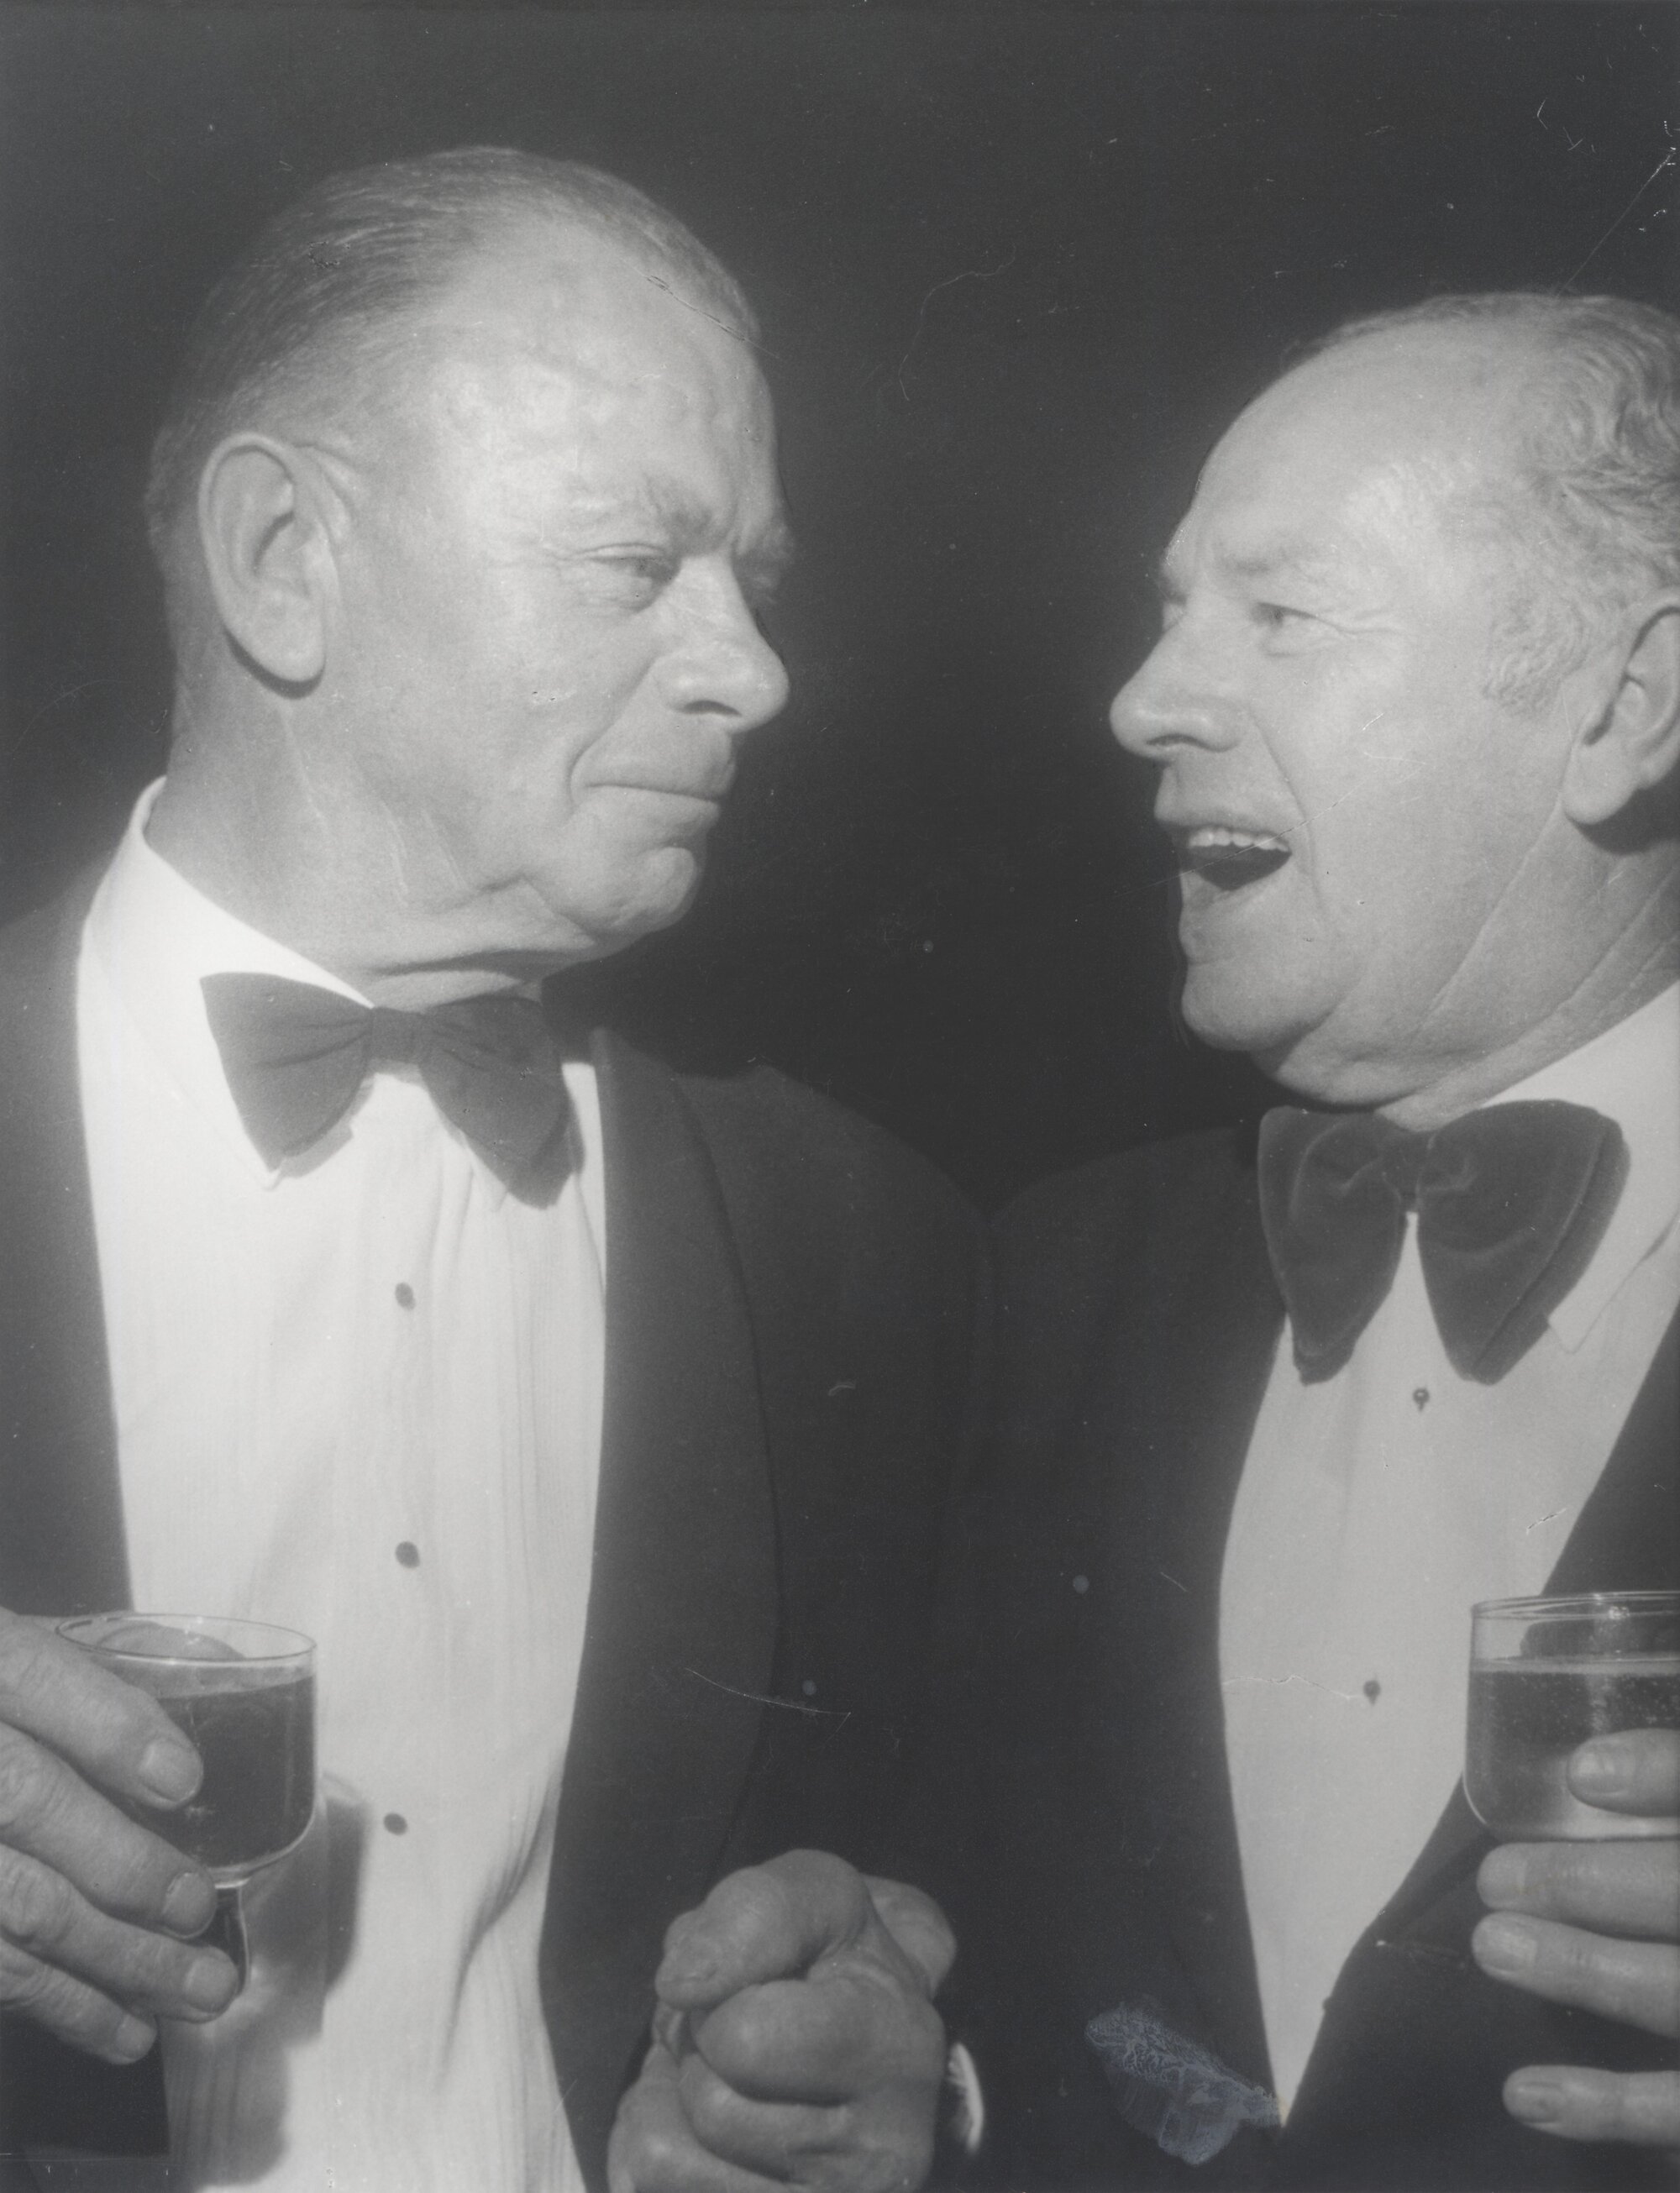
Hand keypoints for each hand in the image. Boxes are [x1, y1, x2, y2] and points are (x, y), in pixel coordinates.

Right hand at [0, 1609, 239, 2060]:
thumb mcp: (15, 1652)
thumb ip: (102, 1666)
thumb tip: (213, 1688)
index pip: (34, 1677)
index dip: (108, 1731)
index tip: (182, 1782)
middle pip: (25, 1802)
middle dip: (122, 1867)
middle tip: (197, 1910)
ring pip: (9, 1904)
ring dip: (107, 1960)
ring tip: (191, 1991)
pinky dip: (54, 2004)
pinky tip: (119, 2025)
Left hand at [607, 1850, 954, 2192]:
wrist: (862, 2034)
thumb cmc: (829, 1959)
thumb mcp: (813, 1897)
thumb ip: (755, 1913)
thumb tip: (682, 1984)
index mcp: (897, 2049)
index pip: (743, 2040)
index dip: (720, 1994)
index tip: (759, 1984)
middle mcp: (883, 2152)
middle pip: (708, 2104)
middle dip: (696, 2050)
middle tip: (734, 2030)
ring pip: (669, 2163)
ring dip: (670, 2101)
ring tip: (721, 2077)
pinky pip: (657, 2192)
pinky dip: (655, 2148)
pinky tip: (704, 2129)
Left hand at [1472, 1727, 1677, 2148]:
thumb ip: (1672, 1794)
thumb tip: (1590, 1766)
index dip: (1663, 1773)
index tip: (1581, 1775)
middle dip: (1589, 1884)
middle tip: (1498, 1878)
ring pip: (1676, 1992)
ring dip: (1583, 1970)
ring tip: (1495, 1945)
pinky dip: (1609, 2107)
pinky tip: (1527, 2095)